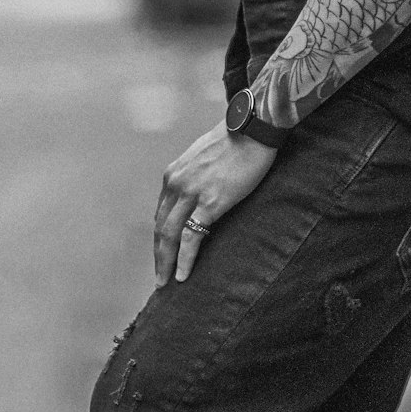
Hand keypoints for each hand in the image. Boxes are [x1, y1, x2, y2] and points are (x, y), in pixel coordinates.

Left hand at [155, 119, 276, 285]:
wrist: (253, 128)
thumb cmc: (236, 141)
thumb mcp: (205, 158)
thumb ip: (196, 178)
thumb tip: (200, 193)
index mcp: (173, 175)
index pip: (161, 214)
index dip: (160, 238)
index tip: (162, 254)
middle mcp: (176, 184)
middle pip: (160, 228)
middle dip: (158, 255)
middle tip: (159, 279)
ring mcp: (191, 194)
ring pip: (169, 235)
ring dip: (166, 262)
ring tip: (166, 282)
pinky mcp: (210, 203)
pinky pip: (191, 237)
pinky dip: (184, 259)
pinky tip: (182, 275)